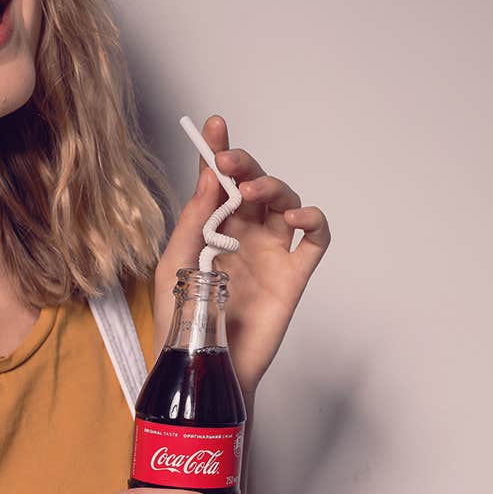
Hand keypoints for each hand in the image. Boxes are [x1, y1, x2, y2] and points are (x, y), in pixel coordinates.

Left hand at [155, 114, 330, 394]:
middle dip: (245, 165)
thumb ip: (193, 220)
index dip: (218, 151)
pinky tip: (298, 217)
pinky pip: (316, 239)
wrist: (204, 366)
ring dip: (274, 186)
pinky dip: (314, 220)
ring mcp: (272, 251)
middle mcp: (244, 233)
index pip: (218, 181)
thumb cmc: (182, 321)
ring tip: (254, 193)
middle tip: (232, 163)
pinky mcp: (294, 274)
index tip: (214, 127)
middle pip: (255, 183)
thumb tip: (210, 176)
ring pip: (286, 202)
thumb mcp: (176, 264)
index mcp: (212, 227)